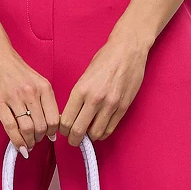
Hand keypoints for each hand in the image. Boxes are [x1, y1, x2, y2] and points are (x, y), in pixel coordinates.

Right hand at [0, 38, 60, 154]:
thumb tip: (51, 125)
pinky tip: (19, 146)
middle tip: (36, 140)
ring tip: (27, 143)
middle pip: (42, 126)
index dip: (53, 132)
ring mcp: (14, 98)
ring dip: (29, 141)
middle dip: (40, 138)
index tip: (49, 136)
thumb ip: (44, 99)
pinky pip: (11, 128)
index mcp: (44, 87)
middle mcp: (31, 93)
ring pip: (28, 129)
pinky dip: (17, 141)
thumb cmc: (15, 69)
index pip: (55, 118)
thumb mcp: (36, 80)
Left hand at [58, 29, 148, 144]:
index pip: (66, 121)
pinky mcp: (123, 107)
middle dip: (74, 139)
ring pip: (95, 134)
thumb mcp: (84, 76)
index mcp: (81, 90)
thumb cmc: (105, 59)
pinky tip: (100, 128)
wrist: (128, 50)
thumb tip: (71, 115)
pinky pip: (110, 129)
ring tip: (88, 133)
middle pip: (78, 131)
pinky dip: (103, 132)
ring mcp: (110, 105)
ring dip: (90, 137)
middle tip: (73, 139)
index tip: (64, 130)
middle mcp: (95, 99)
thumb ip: (78, 96)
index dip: (63, 130)